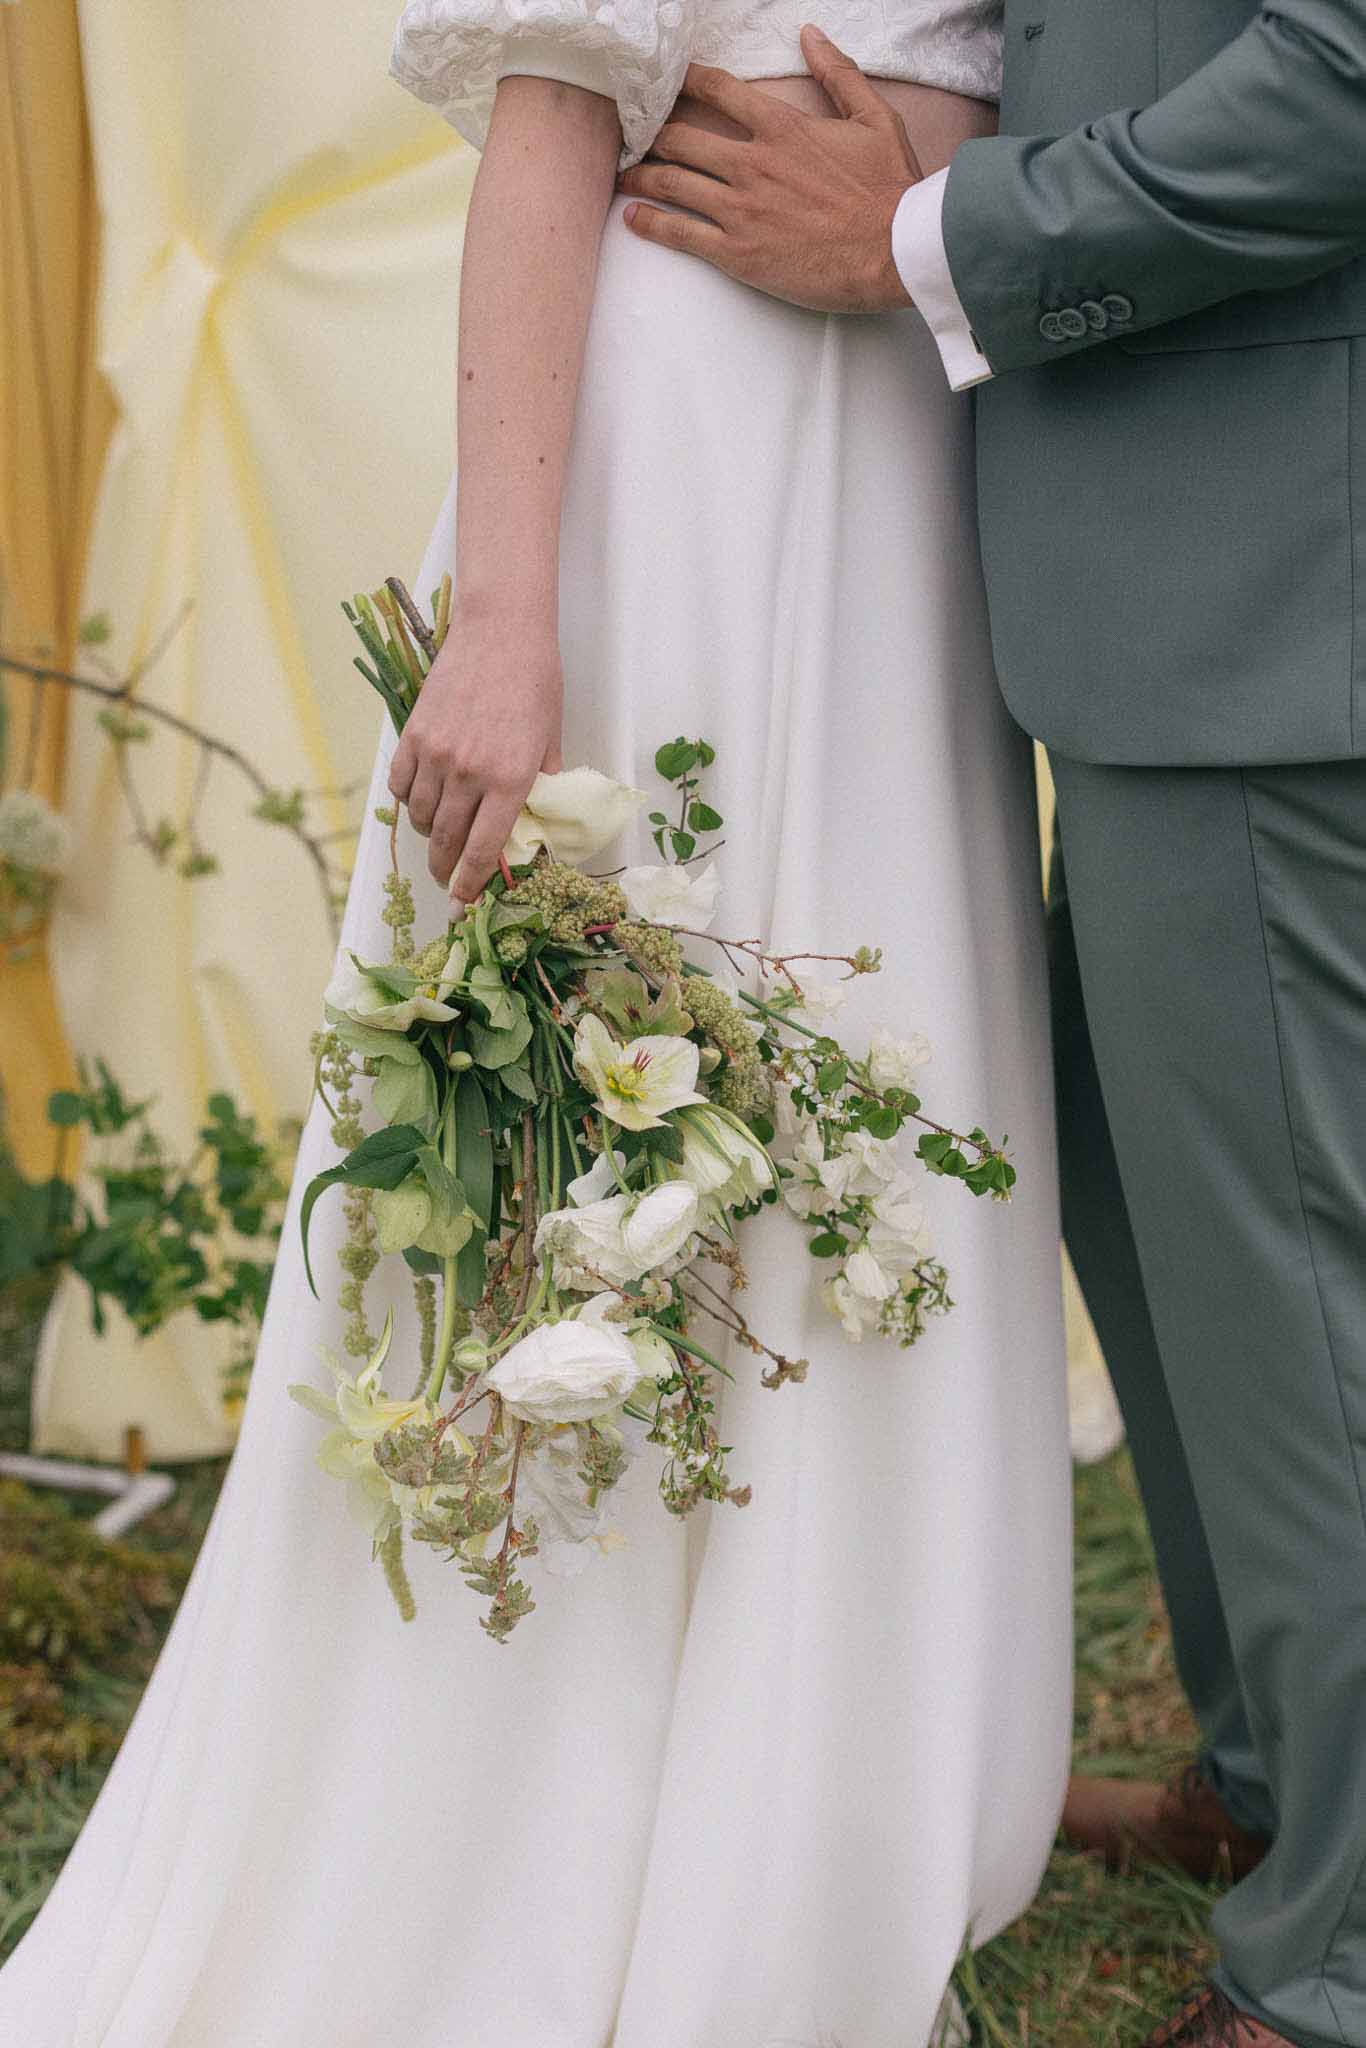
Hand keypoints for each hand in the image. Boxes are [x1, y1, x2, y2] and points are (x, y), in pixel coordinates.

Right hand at [386, 597, 563, 904]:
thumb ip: (539, 785)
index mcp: (509, 781)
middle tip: (447, 878)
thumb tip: (531, 823)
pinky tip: (422, 800)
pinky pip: (401, 785)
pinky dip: (409, 800)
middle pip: (447, 842)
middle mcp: (469, 774)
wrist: (502, 631)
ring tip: (440, 834)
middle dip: (445, 869)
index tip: (462, 903)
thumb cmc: (535, 683)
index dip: (470, 884)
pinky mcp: (413, 735)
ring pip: (421, 817)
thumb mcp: (550, 740)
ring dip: (429, 834)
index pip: (483, 851)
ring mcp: (436, 755)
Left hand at [616, 25, 922, 312]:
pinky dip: (651, 224)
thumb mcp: (875, 117)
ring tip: (623, 176)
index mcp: (782, 127)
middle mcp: (753, 163)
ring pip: (673, 183)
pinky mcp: (739, 253)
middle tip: (634, 138)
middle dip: (652, 134)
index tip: (663, 82)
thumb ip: (838, 74)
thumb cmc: (890, 188)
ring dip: (641, 177)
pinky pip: (681, 234)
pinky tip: (632, 218)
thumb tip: (811, 35)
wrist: (895, 251)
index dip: (684, 82)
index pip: (718, 91)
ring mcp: (741, 209)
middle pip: (682, 138)